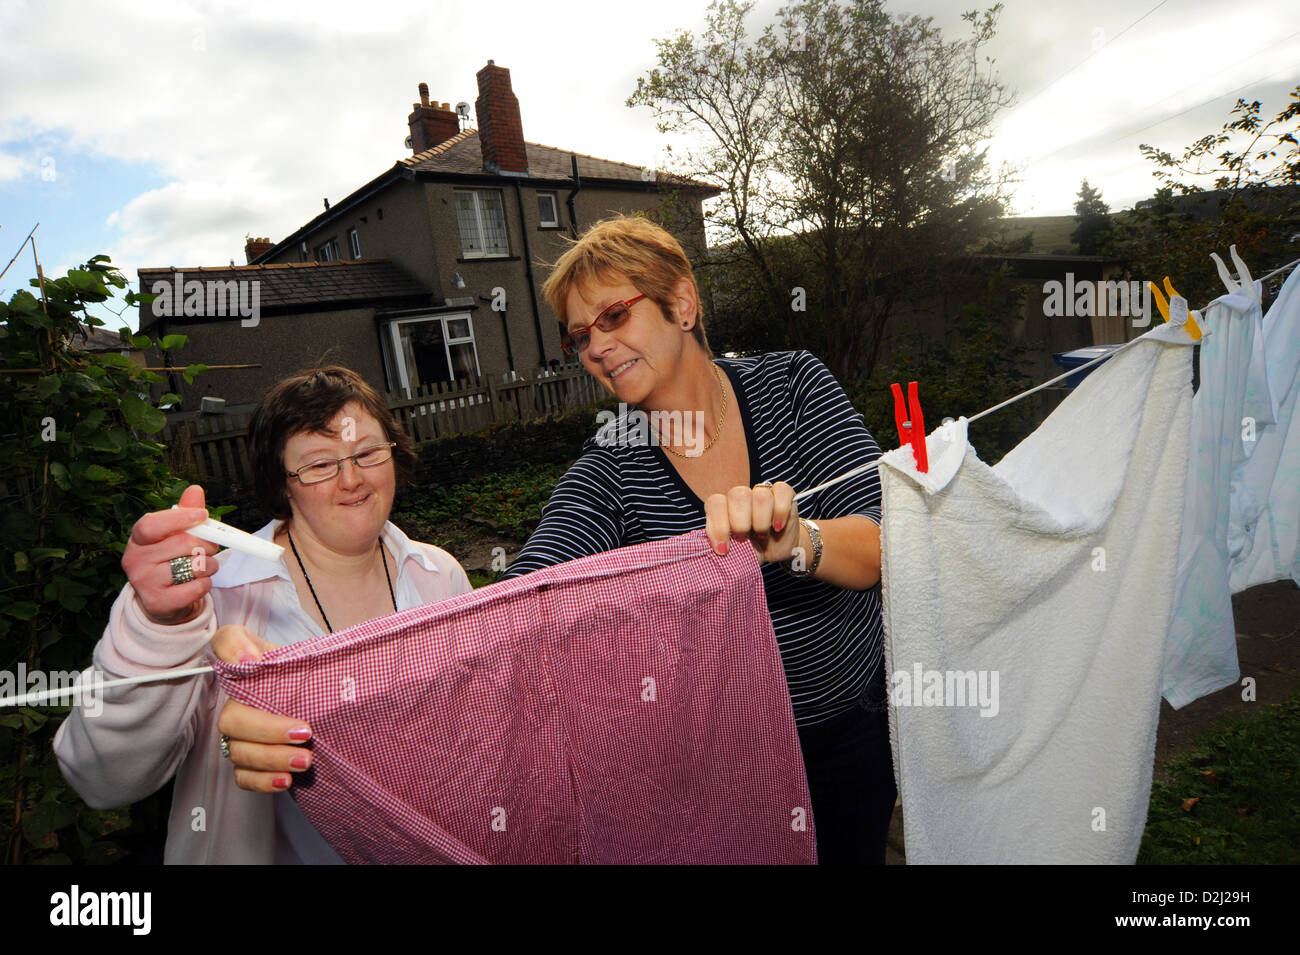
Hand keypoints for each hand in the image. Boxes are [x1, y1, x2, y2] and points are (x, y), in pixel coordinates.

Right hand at [121, 484, 219, 625]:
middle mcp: (135, 560)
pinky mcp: (158, 602)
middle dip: (207, 545)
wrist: (161, 600)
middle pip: (183, 544)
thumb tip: (194, 490)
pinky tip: (196, 584)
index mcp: (138, 539)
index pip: (151, 525)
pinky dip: (205, 584)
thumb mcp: (174, 535)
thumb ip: (185, 513)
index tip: (203, 515)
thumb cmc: (169, 560)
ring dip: (209, 566)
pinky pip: (197, 587)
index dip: (180, 519)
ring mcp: (144, 583)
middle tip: (209, 548)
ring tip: (201, 567)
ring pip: (194, 566)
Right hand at [212, 625, 312, 792]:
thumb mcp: (314, 662)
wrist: (331, 714)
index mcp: (253, 670)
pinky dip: (262, 781)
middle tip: (305, 734)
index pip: (225, 643)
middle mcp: (239, 700)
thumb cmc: (319, 685)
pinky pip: (243, 776)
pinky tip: (284, 780)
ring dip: (272, 758)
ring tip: (305, 761)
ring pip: (239, 751)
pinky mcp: (249, 763)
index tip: (251, 663)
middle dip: (268, 730)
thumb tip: (248, 660)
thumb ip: (288, 655)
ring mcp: (240, 735)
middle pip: (232, 718)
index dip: (231, 649)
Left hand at [704, 481, 798, 563]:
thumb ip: (725, 548)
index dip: (718, 526)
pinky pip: (782, 491)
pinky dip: (780, 512)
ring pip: (760, 496)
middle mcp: (741, 496)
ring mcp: (762, 492)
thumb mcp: (736, 554)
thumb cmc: (753, 549)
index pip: (715, 503)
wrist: (778, 549)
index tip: (723, 549)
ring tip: (762, 535)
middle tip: (744, 539)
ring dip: (761, 522)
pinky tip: (778, 526)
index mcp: (724, 507)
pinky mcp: (783, 493)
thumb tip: (718, 551)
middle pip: (737, 495)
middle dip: (740, 523)